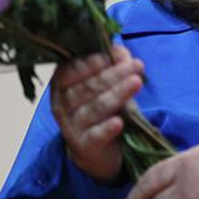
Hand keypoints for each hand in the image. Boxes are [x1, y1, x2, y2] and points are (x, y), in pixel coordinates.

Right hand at [51, 43, 144, 182]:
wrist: (94, 148)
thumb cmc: (98, 105)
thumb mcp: (105, 82)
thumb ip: (112, 63)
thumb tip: (120, 50)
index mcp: (62, 84)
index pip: (71, 70)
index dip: (91, 63)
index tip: (110, 56)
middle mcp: (62, 104)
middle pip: (89, 87)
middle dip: (114, 75)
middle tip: (136, 66)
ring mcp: (71, 126)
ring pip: (96, 107)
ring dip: (118, 94)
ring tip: (136, 82)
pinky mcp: (84, 145)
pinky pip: (96, 135)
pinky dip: (107, 129)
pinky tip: (119, 122)